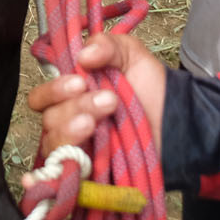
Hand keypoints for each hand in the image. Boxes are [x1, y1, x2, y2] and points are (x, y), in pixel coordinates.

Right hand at [27, 34, 166, 166]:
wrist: (178, 123)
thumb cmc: (151, 90)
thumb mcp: (132, 56)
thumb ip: (108, 45)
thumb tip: (83, 55)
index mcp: (70, 96)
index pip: (42, 97)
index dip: (54, 89)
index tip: (80, 82)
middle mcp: (68, 122)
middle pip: (49, 119)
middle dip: (74, 107)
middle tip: (108, 101)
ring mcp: (77, 149)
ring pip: (54, 143)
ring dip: (72, 130)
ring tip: (99, 122)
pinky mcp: (88, 173)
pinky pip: (64, 173)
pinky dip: (62, 167)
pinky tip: (80, 156)